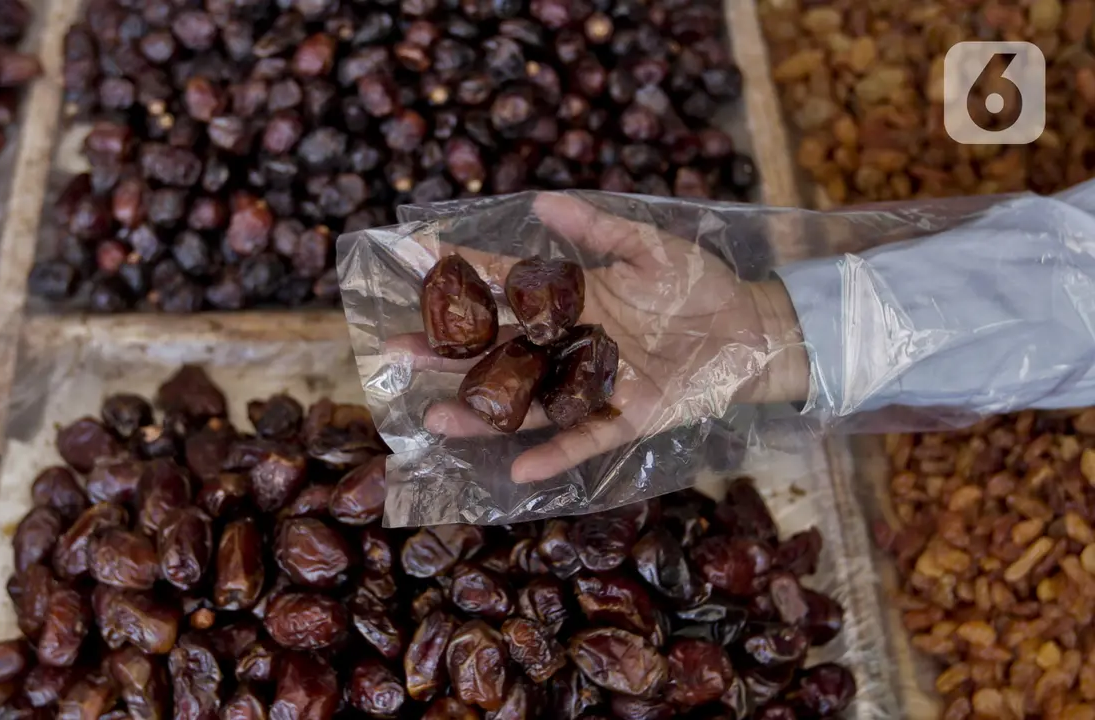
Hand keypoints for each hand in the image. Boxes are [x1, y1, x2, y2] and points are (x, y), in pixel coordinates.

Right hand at [401, 193, 808, 483]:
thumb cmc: (700, 285)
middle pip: (500, 349)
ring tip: (434, 416)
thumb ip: (596, 229)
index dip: (464, 272)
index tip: (416, 258)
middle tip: (396, 352)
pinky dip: (555, 455)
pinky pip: (585, 439)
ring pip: (528, 400)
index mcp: (574, 299)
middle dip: (448, 351)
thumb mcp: (648, 247)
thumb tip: (541, 201)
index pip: (508, 284)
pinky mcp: (628, 417)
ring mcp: (596, 384)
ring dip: (483, 412)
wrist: (754, 330)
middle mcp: (572, 343)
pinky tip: (518, 469)